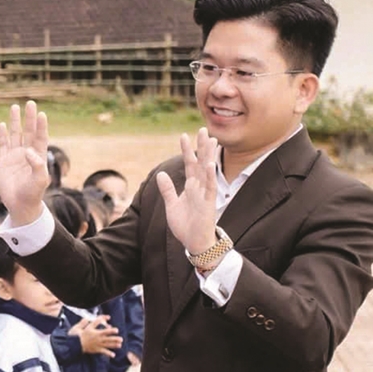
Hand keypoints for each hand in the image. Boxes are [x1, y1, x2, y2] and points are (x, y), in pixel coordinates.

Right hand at [0, 101, 50, 225]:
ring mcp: (15, 156)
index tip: (41, 114)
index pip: (40, 137)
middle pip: (28, 132)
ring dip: (15, 122)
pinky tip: (2, 125)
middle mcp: (27, 153)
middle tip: (30, 103)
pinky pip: (3, 145)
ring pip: (15, 135)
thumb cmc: (33, 193)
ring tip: (15, 107)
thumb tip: (28, 151)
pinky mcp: (3, 161)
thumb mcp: (39, 180)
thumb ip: (37, 165)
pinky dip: (2, 135)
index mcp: (38, 157)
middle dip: (29, 118)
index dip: (40, 126)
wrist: (20, 205)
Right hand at [69, 316, 121, 356]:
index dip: (106, 322)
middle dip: (114, 337)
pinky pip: (103, 352)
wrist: (73, 345)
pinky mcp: (96, 350)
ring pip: (107, 344)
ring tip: (120, 345)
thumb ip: (83, 322)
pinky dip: (108, 354)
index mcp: (93, 331)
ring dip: (114, 344)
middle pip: (107, 336)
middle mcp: (97, 338)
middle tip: (120, 337)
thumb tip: (87, 318)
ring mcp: (97, 344)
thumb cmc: (75, 336)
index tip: (111, 320)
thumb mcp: (78, 327)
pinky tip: (113, 355)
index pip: (101, 326)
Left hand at [155, 128, 219, 255]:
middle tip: (203, 129)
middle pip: (200, 162)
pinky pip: (210, 188)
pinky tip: (210, 164)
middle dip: (201, 146)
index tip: (183, 135)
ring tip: (211, 140)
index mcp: (190, 187)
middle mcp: (199, 187)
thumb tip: (161, 174)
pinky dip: (210, 176)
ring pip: (207, 171)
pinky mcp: (209, 204)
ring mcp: (205, 194)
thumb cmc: (185, 225)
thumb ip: (167, 189)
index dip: (186, 150)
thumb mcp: (171, 204)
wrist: (194, 243)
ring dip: (209, 156)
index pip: (189, 164)